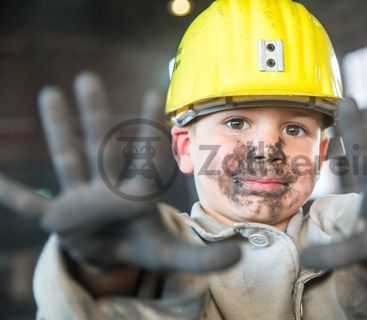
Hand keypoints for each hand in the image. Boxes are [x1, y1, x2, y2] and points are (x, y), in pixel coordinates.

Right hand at [0, 72, 239, 272]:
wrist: (113, 256)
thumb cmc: (141, 245)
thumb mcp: (172, 255)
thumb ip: (204, 258)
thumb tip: (241, 256)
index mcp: (136, 194)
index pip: (145, 158)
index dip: (150, 128)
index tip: (154, 93)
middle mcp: (107, 188)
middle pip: (101, 147)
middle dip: (94, 116)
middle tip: (88, 79)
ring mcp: (81, 199)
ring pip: (69, 160)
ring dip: (59, 131)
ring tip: (50, 95)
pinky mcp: (59, 218)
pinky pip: (34, 206)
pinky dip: (15, 195)